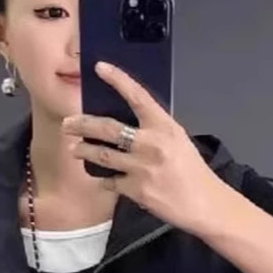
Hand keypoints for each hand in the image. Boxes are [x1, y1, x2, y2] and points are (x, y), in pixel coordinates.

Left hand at [63, 61, 224, 234]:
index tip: (99, 68)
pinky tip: (100, 178)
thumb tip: (128, 122)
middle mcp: (151, 144)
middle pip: (108, 128)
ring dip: (84, 151)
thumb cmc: (193, 172)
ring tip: (74, 148)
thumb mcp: (178, 141)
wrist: (205, 204)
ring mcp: (141, 168)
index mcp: (164, 127)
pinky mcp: (136, 190)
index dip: (117, 79)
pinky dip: (103, 179)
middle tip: (68, 123)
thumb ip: (155, 130)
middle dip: (83, 124)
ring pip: (102, 155)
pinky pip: (109, 182)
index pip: (138, 96)